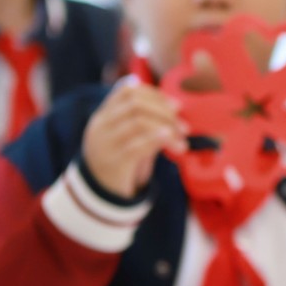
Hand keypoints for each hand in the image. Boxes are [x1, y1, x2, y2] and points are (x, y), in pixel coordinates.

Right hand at [81, 75, 185, 197]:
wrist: (101, 194)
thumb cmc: (121, 161)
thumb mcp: (130, 137)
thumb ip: (145, 122)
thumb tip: (174, 106)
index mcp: (103, 116)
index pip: (127, 92)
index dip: (154, 95)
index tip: (176, 106)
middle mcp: (101, 126)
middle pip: (135, 104)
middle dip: (164, 112)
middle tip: (184, 127)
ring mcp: (105, 144)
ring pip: (138, 122)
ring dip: (167, 128)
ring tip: (183, 141)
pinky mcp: (114, 163)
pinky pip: (137, 146)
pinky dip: (158, 140)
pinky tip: (174, 144)